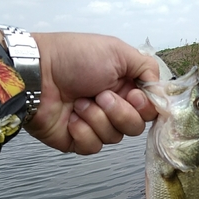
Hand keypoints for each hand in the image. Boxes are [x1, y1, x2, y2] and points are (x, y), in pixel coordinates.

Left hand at [25, 32, 158, 153]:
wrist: (37, 74)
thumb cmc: (75, 58)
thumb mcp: (117, 51)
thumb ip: (147, 68)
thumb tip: (161, 91)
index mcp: (126, 87)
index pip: (150, 110)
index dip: (145, 107)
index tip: (134, 95)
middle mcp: (114, 107)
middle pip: (136, 127)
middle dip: (119, 112)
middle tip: (100, 95)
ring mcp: (97, 125)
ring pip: (115, 138)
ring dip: (96, 117)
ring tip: (79, 101)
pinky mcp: (80, 140)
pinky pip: (94, 147)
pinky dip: (83, 131)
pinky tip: (71, 117)